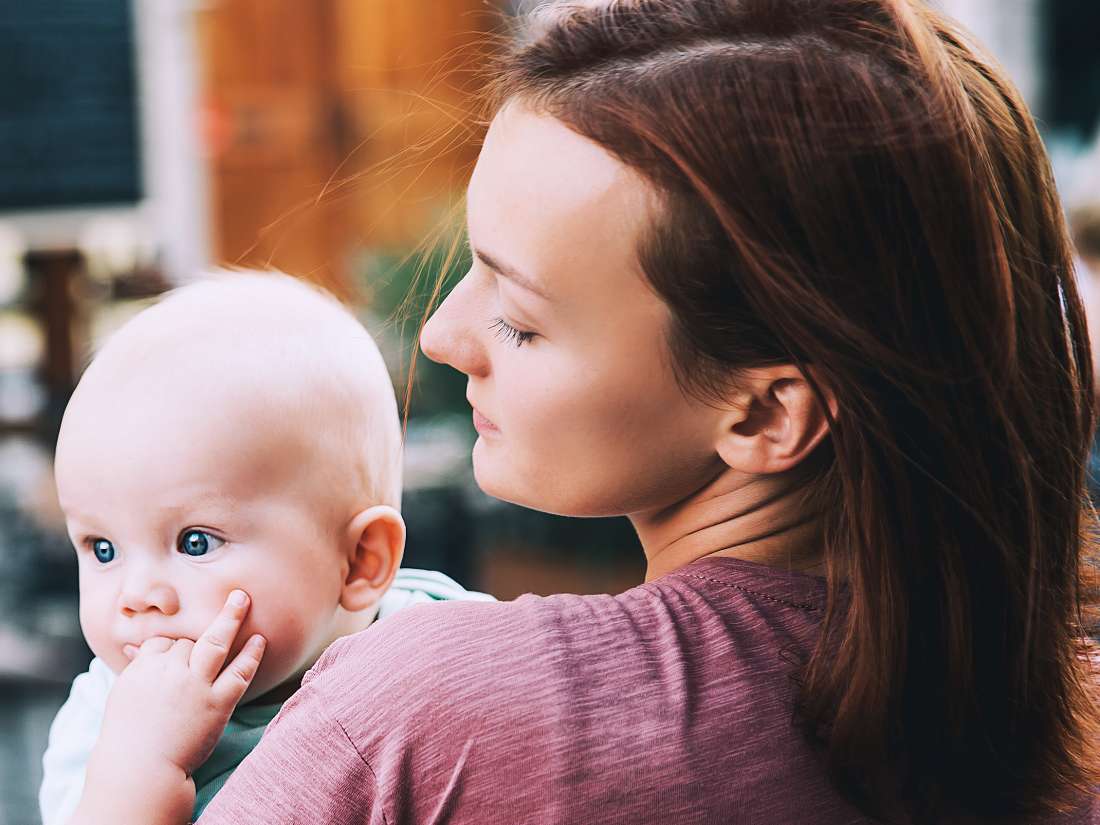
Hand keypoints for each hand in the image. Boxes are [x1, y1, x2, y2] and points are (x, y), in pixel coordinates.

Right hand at [75, 591, 265, 822]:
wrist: (139, 769)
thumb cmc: (128, 735)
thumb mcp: (124, 694)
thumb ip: (137, 668)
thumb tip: (133, 648)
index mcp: (145, 667)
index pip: (164, 642)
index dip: (174, 648)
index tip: (180, 655)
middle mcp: (170, 671)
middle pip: (189, 642)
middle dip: (205, 632)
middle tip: (237, 595)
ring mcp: (195, 686)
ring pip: (216, 643)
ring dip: (232, 618)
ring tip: (245, 599)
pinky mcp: (216, 703)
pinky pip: (238, 673)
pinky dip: (251, 656)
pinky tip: (260, 641)